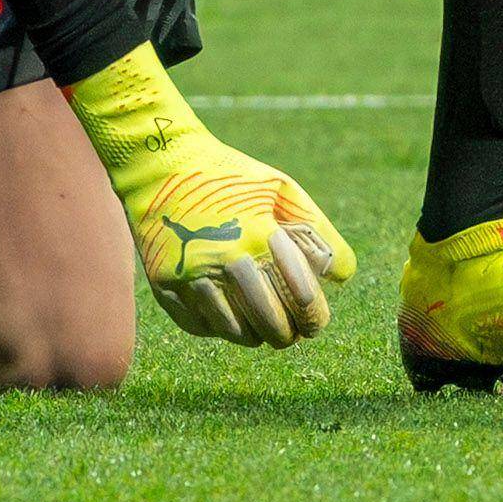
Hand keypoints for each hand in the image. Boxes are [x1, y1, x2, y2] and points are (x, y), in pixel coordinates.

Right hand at [63, 46, 355, 346]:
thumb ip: (317, 231)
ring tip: (264, 330)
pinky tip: (229, 316)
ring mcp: (192, 274)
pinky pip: (200, 327)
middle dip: (288, 335)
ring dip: (255, 337)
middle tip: (293, 334)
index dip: (315, 317)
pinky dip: (219, 329)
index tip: (315, 322)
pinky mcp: (165, 284)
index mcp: (261, 232)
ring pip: (235, 333)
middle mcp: (227, 257)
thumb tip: (342, 276)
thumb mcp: (280, 189)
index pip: (302, 296)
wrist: (160, 164)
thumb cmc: (230, 176)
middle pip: (270, 323)